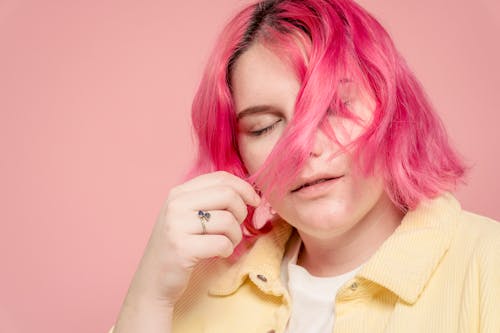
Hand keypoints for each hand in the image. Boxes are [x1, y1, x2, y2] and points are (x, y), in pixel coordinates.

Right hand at [125, 171, 260, 306]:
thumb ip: (211, 200)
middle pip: (228, 195)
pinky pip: (222, 243)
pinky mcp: (182, 248)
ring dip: (236, 236)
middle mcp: (176, 204)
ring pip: (228, 221)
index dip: (244, 187)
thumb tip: (248, 191)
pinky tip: (219, 254)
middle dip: (242, 212)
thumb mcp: (188, 216)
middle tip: (237, 227)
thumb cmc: (179, 248)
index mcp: (179, 192)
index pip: (221, 177)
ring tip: (227, 244)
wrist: (153, 282)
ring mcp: (177, 225)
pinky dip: (227, 250)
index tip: (255, 201)